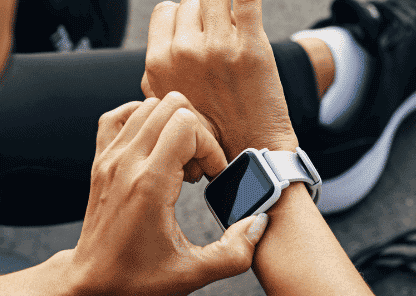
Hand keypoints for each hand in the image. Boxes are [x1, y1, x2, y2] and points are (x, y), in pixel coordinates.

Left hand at [64, 91, 268, 295]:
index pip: (187, 125)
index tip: (211, 179)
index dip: (210, 148)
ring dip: (173, 128)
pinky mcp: (100, 161)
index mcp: (149, 185)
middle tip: (199, 171)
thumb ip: (236, 252)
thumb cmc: (138, 280)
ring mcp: (109, 158)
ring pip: (148, 105)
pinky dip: (145, 122)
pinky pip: (121, 116)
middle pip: (170, 106)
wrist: (90, 284)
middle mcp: (126, 164)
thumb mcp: (194, 274)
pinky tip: (158, 150)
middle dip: (196, 133)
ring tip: (180, 164)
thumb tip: (259, 223)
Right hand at [142, 0, 298, 163]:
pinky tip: (249, 0)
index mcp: (160, 64)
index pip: (167, 11)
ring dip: (228, 10)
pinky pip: (247, 0)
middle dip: (209, 18)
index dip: (186, 21)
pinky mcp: (252, 48)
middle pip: (193, 3)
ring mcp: (218, 47)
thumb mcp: (168, 110)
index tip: (201, 37)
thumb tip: (161, 49)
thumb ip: (159, 76)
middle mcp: (184, 52)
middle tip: (224, 46)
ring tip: (239, 32)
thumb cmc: (214, 139)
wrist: (252, 156)